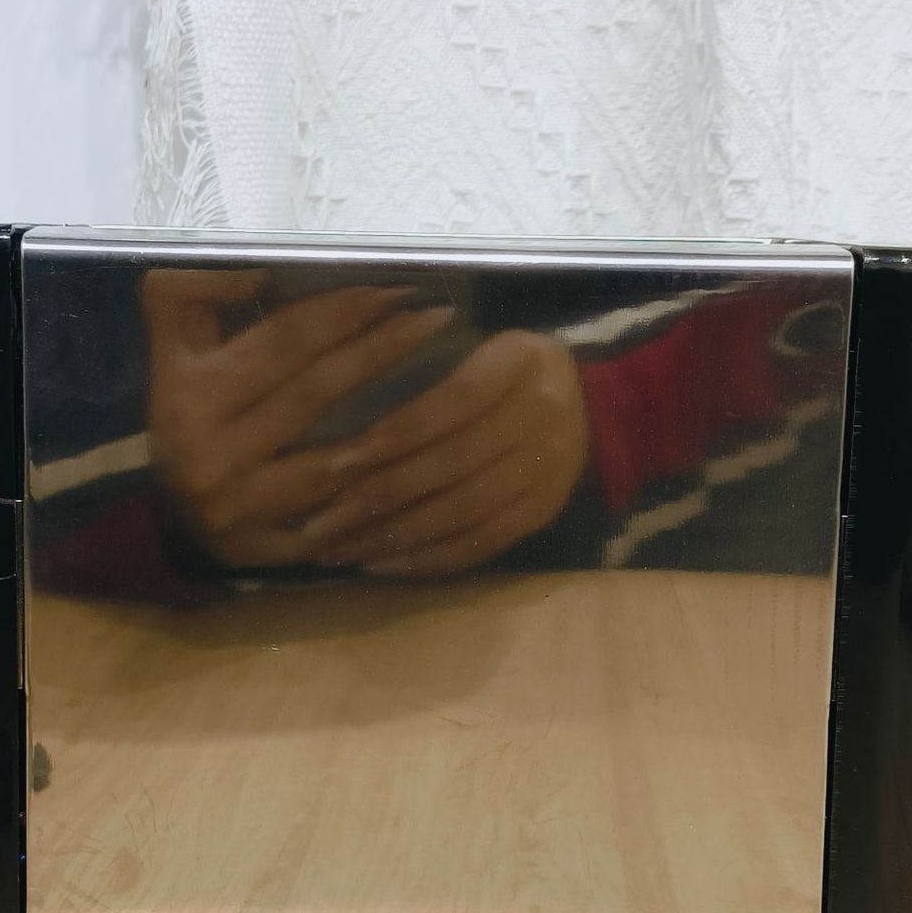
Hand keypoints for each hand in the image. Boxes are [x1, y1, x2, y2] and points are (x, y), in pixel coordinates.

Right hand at [142, 269, 454, 566]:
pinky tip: (426, 462)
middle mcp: (208, 452)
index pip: (282, 342)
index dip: (341, 311)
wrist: (164, 511)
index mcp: (188, 394)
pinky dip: (379, 492)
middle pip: (316, 391)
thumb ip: (195, 292)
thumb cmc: (186, 408)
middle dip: (382, 348)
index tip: (396, 288)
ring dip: (397, 422)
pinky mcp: (264, 551)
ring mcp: (239, 508)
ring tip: (451, 383)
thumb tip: (262, 272)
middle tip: (438, 317)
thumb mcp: (173, 342)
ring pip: (334, 460)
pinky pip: (337, 521)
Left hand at [296, 331, 587, 576]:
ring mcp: (546, 472)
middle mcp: (540, 418)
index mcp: (518, 365)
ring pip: (461, 512)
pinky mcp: (542, 512)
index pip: (451, 403)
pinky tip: (383, 565)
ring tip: (339, 551)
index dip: (394, 434)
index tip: (337, 462)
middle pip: (450, 465)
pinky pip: (481, 543)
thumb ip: (426, 373)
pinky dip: (429, 558)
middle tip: (318, 524)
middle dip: (377, 498)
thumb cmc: (506, 370)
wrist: (593, 405)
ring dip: (394, 537)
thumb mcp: (477, 347)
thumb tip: (346, 428)